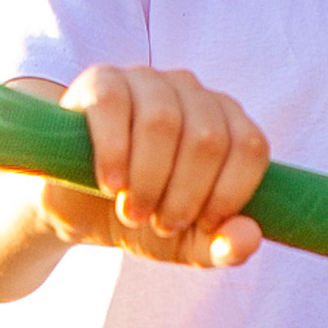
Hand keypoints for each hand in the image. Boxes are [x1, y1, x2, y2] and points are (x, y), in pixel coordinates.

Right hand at [55, 66, 268, 267]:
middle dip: (184, 195)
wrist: (78, 209)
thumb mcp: (186, 244)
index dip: (229, 194)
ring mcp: (147, 79)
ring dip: (148, 180)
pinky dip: (114, 153)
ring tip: (132, 211)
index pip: (250, 147)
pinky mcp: (101, 81)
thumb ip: (223, 247)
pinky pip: (114, 106)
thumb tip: (249, 237)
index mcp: (225, 122)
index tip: (202, 225)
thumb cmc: (143, 217)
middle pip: (208, 138)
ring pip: (163, 121)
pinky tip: (110, 184)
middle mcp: (192, 92)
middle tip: (158, 223)